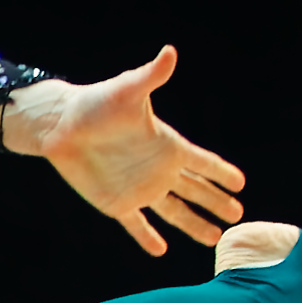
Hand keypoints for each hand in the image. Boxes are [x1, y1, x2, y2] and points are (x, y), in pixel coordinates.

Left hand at [0, 47, 244, 255]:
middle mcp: (157, 169)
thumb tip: (169, 52)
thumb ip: (152, 77)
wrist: (61, 125)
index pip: (203, 162)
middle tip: (237, 216)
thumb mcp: (128, 90)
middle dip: (216, 203)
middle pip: (195, 190)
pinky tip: (160, 250)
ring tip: (214, 238)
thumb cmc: (96, 103)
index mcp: (166, 145)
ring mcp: (138, 188)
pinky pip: (136, 224)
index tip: (241, 183)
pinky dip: (147, 237)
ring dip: (194, 225)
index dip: (221, 172)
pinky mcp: (116, 202)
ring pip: (174, 211)